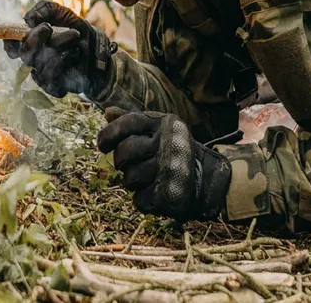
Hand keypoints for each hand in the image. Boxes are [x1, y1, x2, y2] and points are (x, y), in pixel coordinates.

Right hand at [4, 0, 115, 98]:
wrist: (98, 50)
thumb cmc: (77, 30)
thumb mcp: (63, 13)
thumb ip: (45, 9)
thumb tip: (28, 19)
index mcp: (31, 43)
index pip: (12, 46)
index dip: (10, 41)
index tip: (20, 31)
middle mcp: (34, 60)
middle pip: (24, 53)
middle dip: (35, 38)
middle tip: (48, 28)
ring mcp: (43, 75)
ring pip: (39, 63)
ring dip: (58, 45)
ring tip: (74, 36)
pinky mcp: (53, 87)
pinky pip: (50, 77)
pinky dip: (63, 60)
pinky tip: (74, 53)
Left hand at [97, 109, 230, 221]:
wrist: (208, 179)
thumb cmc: (174, 151)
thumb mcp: (158, 129)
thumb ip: (133, 120)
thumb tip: (107, 111)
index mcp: (165, 123)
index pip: (128, 122)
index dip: (109, 134)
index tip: (102, 145)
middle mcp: (169, 144)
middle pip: (124, 152)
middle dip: (120, 161)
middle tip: (126, 164)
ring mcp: (170, 169)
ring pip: (129, 178)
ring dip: (132, 181)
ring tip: (146, 177)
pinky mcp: (169, 194)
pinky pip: (138, 199)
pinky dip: (142, 198)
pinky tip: (155, 191)